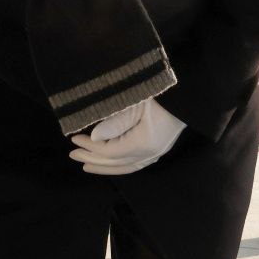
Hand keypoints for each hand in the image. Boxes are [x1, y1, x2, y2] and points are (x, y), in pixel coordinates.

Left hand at [69, 99, 186, 174]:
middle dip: (92, 158)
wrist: (186, 92)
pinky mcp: (158, 149)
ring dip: (104, 167)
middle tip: (73, 154)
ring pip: (125, 167)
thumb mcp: (134, 103)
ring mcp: (156, 153)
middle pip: (115, 162)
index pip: (109, 152)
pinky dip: (119, 166)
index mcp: (144, 142)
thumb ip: (114, 122)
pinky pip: (135, 164)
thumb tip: (94, 138)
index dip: (90, 147)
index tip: (74, 139)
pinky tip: (110, 165)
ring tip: (87, 165)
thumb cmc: (159, 92)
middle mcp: (151, 152)